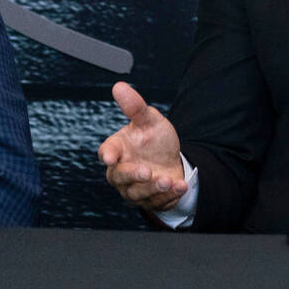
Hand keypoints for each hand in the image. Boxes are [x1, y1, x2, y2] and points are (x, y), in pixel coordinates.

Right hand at [98, 82, 187, 211]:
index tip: (109, 157)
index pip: (107, 151)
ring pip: (138, 193)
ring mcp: (133, 189)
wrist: (171, 160)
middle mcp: (121, 171)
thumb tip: (119, 86)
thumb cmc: (154, 138)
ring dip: (154, 188)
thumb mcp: (149, 120)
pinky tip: (181, 186)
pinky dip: (169, 196)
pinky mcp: (148, 201)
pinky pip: (156, 202)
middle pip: (120, 177)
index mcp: (117, 149)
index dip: (107, 154)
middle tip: (147, 171)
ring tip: (168, 180)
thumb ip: (135, 106)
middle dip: (134, 175)